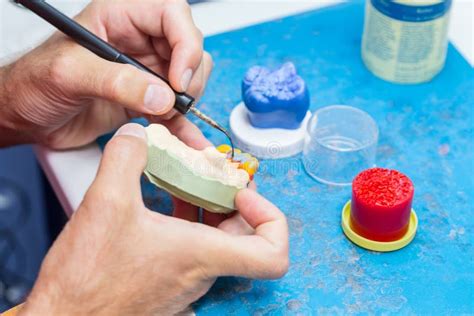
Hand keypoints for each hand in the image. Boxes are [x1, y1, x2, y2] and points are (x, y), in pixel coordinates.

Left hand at [0, 0, 210, 147]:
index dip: (184, 43)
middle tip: (175, 101)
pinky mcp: (143, 100)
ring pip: (187, 78)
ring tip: (168, 117)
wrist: (25, 117)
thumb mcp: (69, 74)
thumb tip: (160, 95)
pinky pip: (174, 109)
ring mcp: (143, 72)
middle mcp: (136, 41)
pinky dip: (182, 125)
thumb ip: (117, 82)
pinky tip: (186, 139)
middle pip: (187, 47)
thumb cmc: (33, 82)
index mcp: (119, 17)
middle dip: (189, 76)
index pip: (171, 14)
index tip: (178, 78)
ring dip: (186, 101)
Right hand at [19, 123, 288, 314]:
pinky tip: (165, 201)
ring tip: (189, 179)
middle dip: (233, 197)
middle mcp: (200, 272)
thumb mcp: (105, 203)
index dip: (270, 218)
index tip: (243, 193)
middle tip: (215, 173)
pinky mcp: (166, 281)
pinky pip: (193, 247)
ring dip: (209, 206)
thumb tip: (137, 134)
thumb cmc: (88, 281)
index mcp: (202, 256)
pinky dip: (189, 220)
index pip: (272, 254)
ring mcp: (185, 281)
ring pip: (217, 240)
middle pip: (244, 235)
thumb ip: (126, 157)